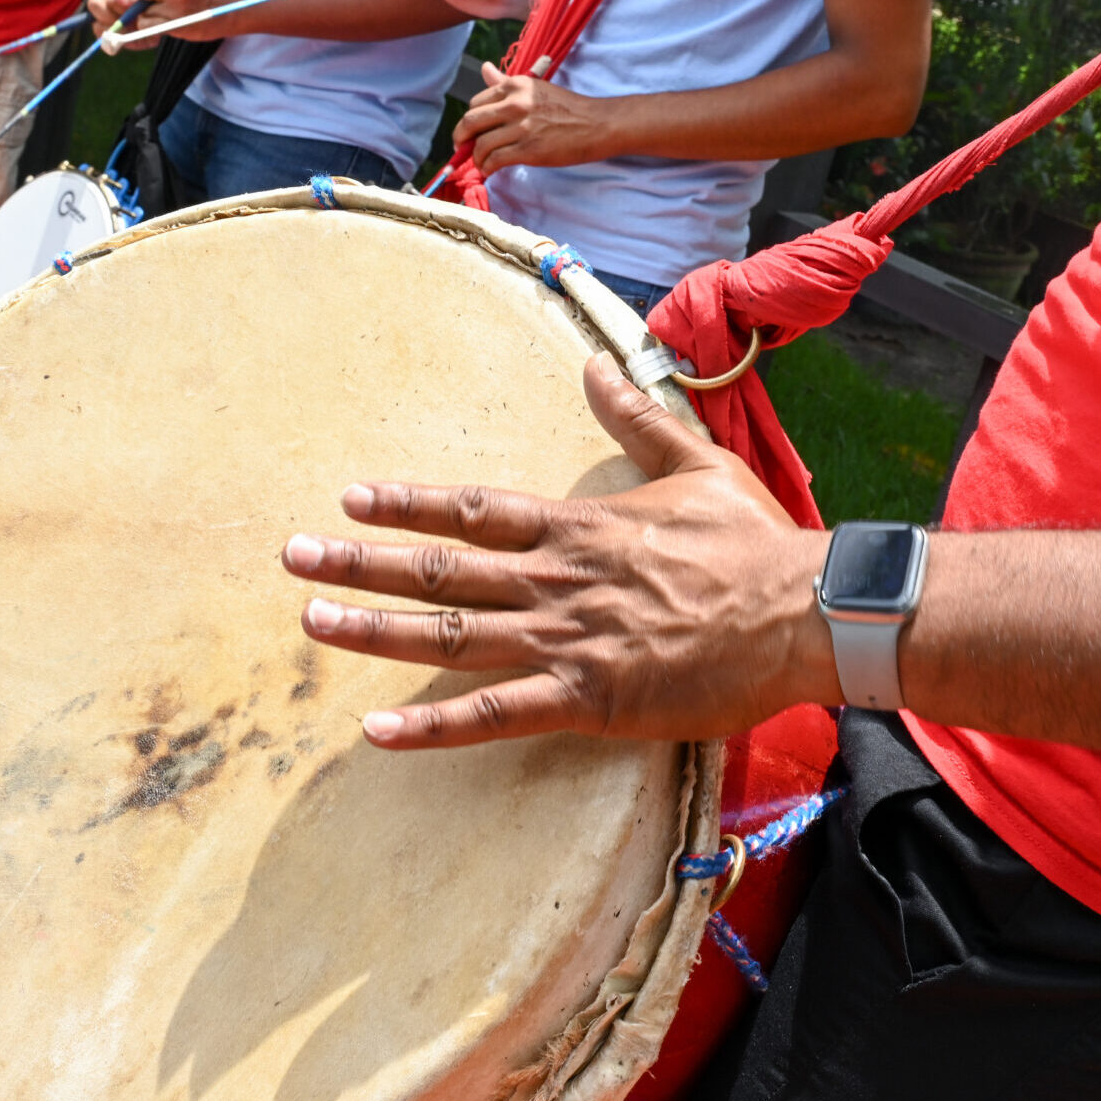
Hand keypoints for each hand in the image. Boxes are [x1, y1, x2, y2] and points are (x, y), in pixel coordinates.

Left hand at [281, 354, 841, 748]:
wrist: (807, 615)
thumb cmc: (757, 546)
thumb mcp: (697, 464)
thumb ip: (637, 416)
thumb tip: (595, 365)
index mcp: (579, 525)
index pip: (473, 509)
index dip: (408, 505)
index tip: (350, 499)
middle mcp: (558, 578)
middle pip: (440, 570)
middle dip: (361, 563)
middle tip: (293, 559)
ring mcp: (568, 639)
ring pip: (450, 636)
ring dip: (374, 630)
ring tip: (311, 623)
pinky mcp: (589, 698)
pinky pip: (495, 715)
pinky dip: (433, 727)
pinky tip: (378, 734)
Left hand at [452, 64, 616, 172]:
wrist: (598, 124)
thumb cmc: (568, 108)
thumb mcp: (536, 88)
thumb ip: (506, 83)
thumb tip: (484, 69)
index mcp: (515, 86)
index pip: (475, 102)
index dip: (468, 120)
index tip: (469, 132)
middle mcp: (515, 103)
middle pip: (470, 122)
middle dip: (461, 139)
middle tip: (462, 149)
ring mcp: (522, 127)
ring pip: (481, 145)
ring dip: (475, 158)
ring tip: (481, 163)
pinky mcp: (529, 149)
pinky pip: (495, 160)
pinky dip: (487, 168)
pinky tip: (490, 170)